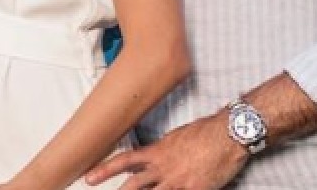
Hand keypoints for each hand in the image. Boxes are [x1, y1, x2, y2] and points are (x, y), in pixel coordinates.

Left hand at [83, 114, 247, 189]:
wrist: (226, 134)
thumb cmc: (204, 132)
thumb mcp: (175, 138)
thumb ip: (162, 151)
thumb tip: (153, 157)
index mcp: (157, 152)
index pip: (124, 161)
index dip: (105, 169)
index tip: (90, 177)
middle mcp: (163, 168)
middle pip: (134, 184)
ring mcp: (178, 181)